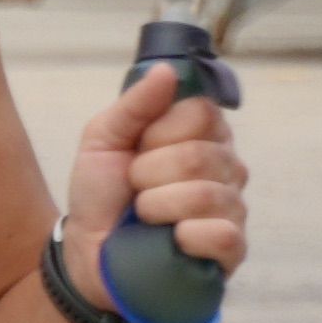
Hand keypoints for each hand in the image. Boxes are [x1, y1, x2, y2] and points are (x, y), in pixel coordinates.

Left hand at [65, 73, 250, 292]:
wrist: (88, 252)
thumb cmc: (102, 194)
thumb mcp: (103, 140)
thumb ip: (133, 104)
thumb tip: (167, 70)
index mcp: (203, 134)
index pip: (202, 112)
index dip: (160, 132)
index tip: (138, 150)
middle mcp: (227, 167)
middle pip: (200, 154)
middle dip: (149, 173)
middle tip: (135, 188)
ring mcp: (232, 209)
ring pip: (205, 195)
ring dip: (157, 206)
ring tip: (143, 216)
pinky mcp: (231, 251)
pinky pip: (222, 235)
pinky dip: (186, 237)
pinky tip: (170, 240)